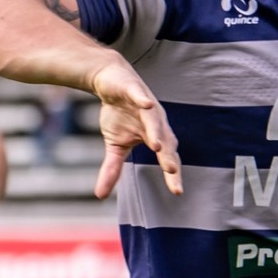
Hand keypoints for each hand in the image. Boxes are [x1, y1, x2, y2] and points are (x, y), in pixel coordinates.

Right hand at [89, 56, 181, 198]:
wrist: (110, 82)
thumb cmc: (119, 113)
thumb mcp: (114, 144)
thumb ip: (112, 169)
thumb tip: (100, 196)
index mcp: (155, 136)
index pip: (166, 158)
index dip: (172, 174)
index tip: (177, 192)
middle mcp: (156, 122)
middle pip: (166, 141)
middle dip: (169, 157)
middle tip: (172, 173)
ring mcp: (146, 105)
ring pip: (154, 120)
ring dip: (157, 132)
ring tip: (156, 146)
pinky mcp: (135, 90)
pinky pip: (141, 96)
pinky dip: (143, 101)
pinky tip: (146, 105)